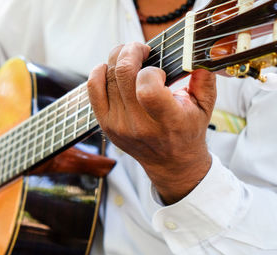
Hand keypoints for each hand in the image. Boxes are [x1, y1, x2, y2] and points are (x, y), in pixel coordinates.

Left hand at [87, 42, 215, 204]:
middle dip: (131, 51)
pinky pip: (93, 89)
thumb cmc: (187, 130)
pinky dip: (98, 72)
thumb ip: (204, 77)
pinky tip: (109, 68)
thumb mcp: (204, 107)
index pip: (147, 89)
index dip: (151, 70)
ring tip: (129, 56)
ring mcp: (119, 125)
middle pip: (123, 74)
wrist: (169, 162)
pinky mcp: (106, 124)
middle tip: (141, 49)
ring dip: (117, 58)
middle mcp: (139, 125)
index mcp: (167, 121)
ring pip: (107, 77)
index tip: (159, 71)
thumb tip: (196, 50)